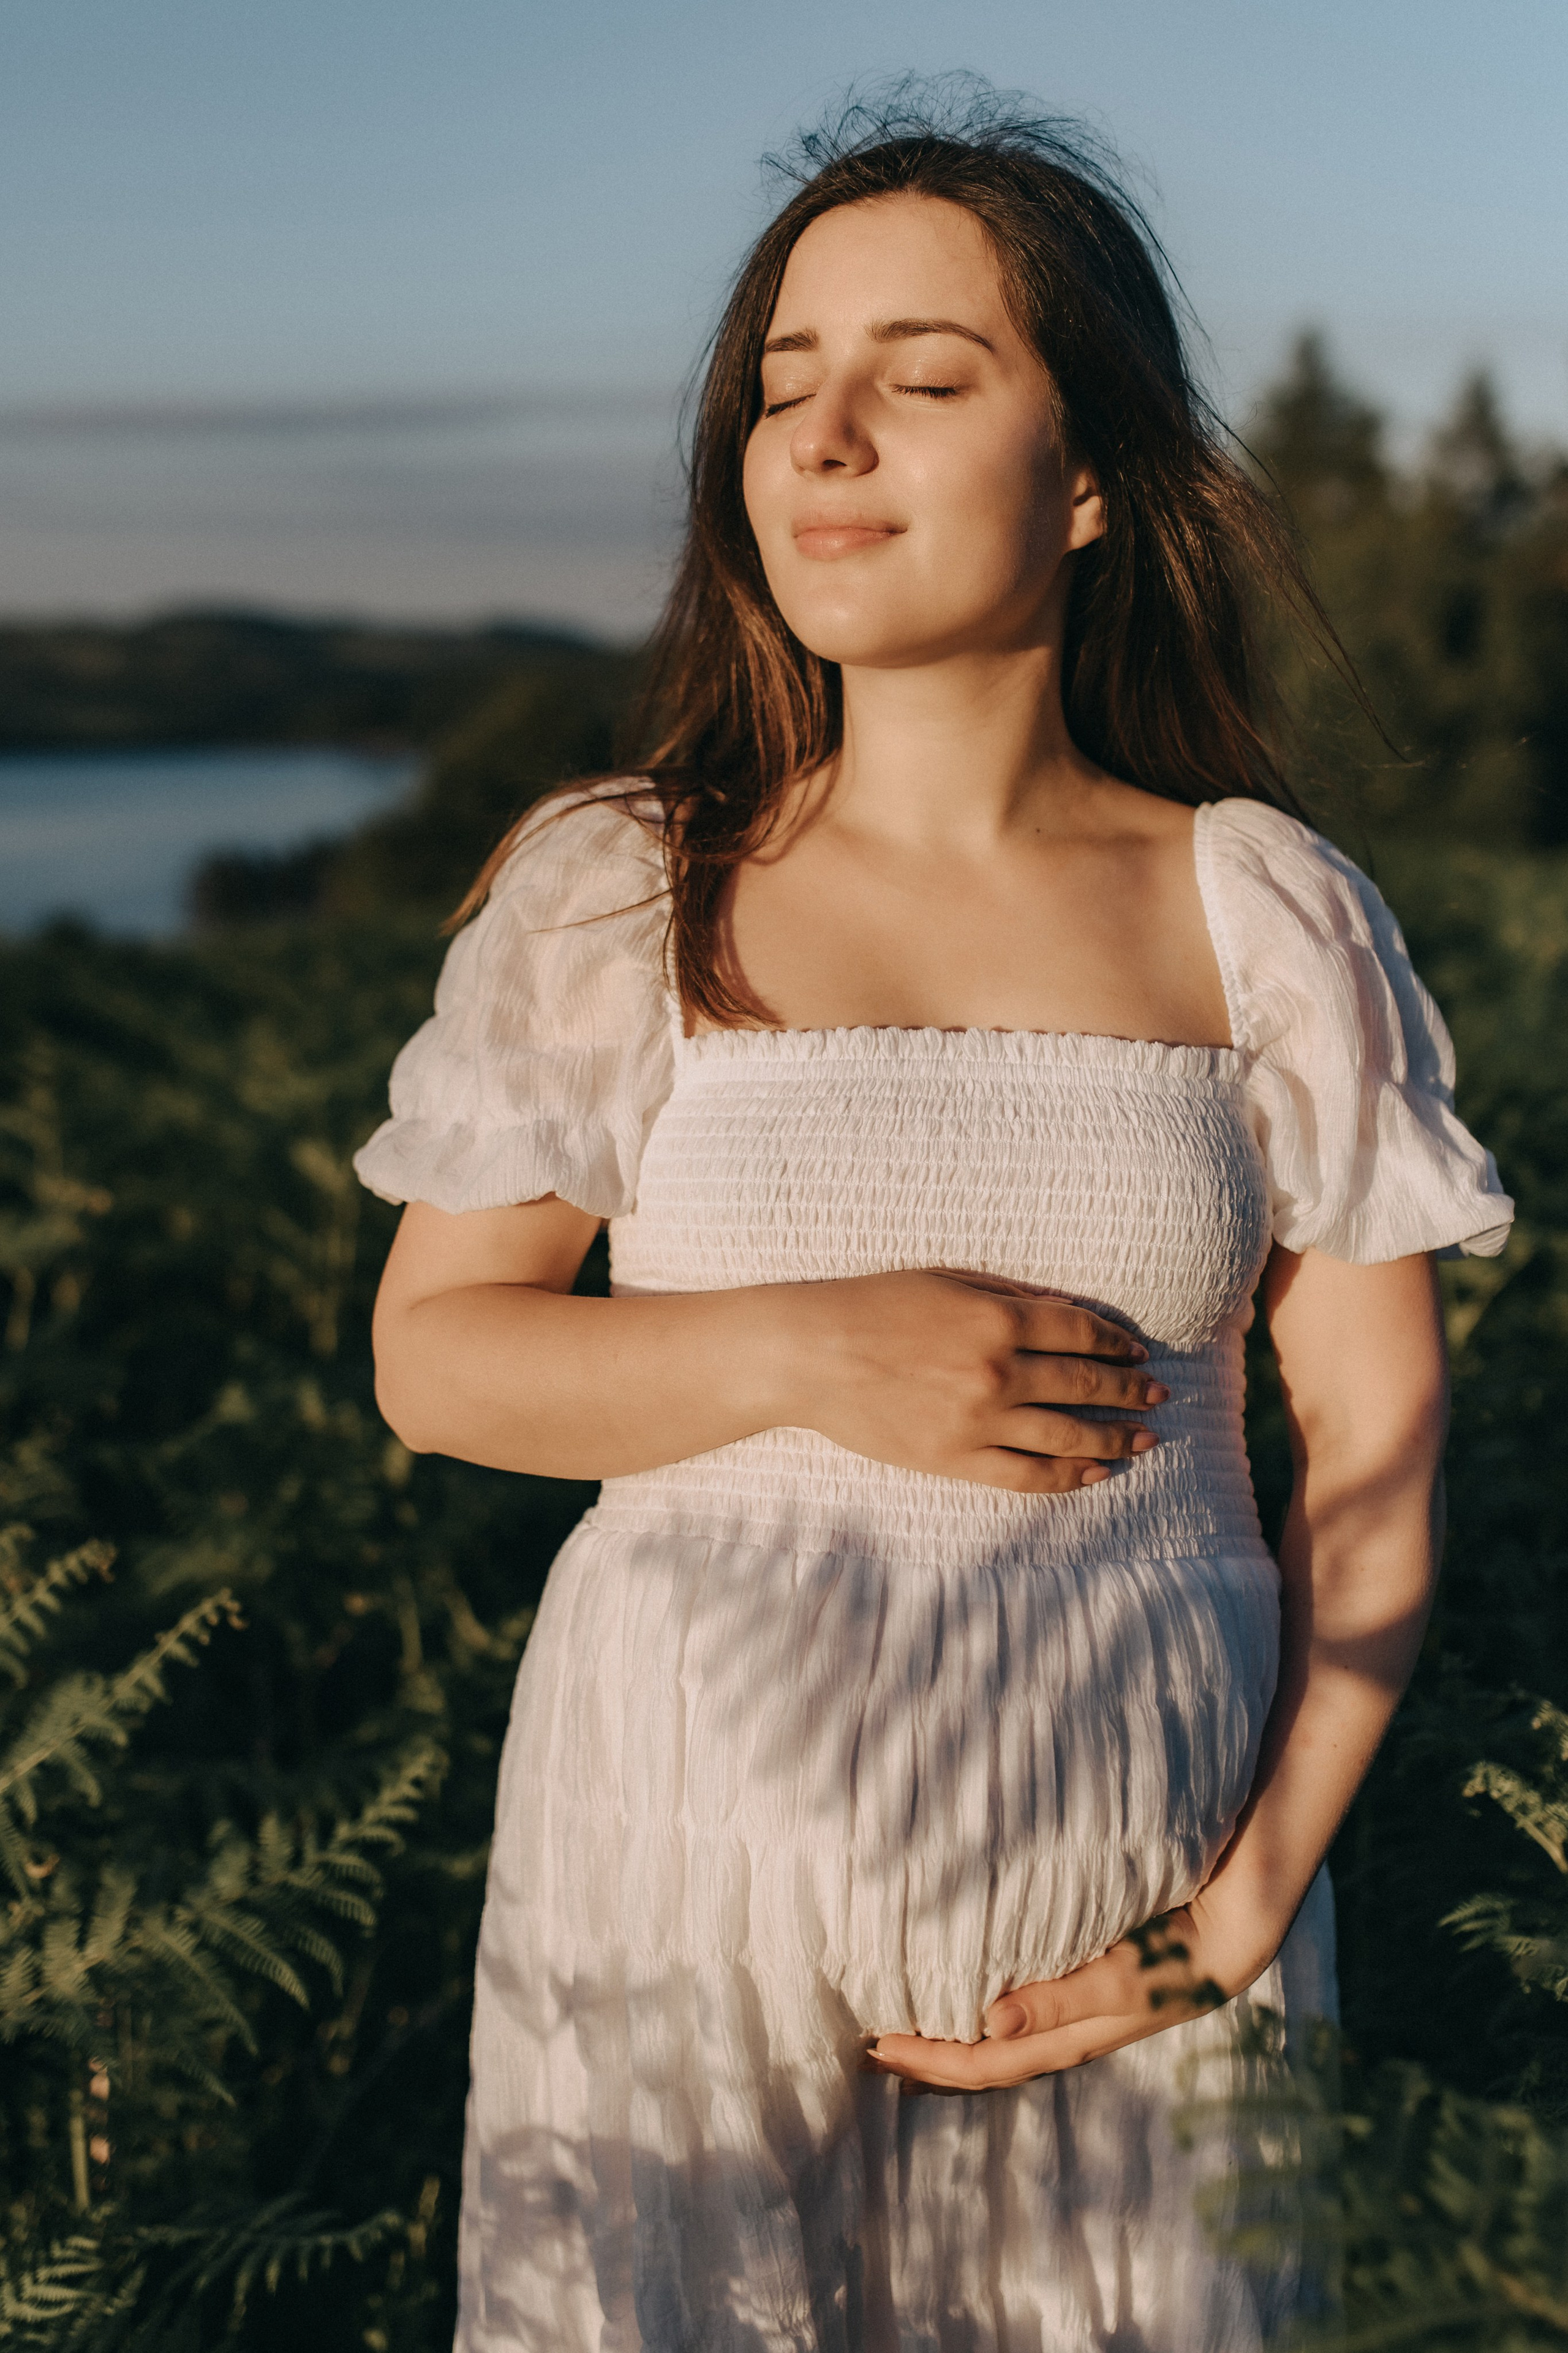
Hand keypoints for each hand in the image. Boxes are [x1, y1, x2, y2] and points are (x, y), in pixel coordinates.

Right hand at [773, 1269, 1165, 1492]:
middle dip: (1128, 1391)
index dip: (1117, 1342)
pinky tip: (1095, 1473)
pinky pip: (1026, 1475)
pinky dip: (1068, 1476)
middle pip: (1084, 1384)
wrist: (811, 1354)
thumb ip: (1011, 1295)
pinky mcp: (955, 1458)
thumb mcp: (947, 1279)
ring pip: (1067, 1436)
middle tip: (1158, 1396)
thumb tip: (1069, 1314)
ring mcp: (978, 1420)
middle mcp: (998, 1371)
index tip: (1138, 1352)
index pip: (1081, 1332)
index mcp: (998, 1318)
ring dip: (1114, 1437)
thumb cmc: (875, 1304)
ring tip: (1145, 1439)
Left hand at [865, 1905, 1249, 2090]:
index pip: (984, 2062)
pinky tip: (970, 1990)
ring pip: (1001, 2033)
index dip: (929, 2060)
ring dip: (953, 2034)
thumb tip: (989, 2025)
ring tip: (908, 2023)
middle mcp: (1067, 2029)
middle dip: (928, 2057)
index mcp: (1070, 2037)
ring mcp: (1078, 2005)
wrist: (1237, 1927)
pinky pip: (1023, 2002)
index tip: (876, 2045)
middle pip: (985, 2058)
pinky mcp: (1089, 1976)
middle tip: (870, 2046)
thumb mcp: (1123, 1977)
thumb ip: (1062, 2000)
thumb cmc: (1182, 1954)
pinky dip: (985, 2005)